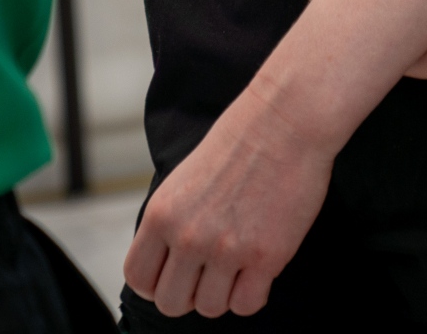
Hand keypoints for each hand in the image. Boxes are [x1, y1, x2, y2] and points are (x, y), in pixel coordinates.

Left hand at [124, 90, 337, 317]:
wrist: (287, 119)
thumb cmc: (241, 140)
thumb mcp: (185, 178)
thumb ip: (173, 221)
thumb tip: (173, 261)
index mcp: (162, 214)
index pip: (139, 277)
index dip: (157, 283)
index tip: (176, 274)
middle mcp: (188, 236)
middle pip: (171, 302)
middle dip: (190, 293)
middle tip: (210, 273)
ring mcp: (227, 249)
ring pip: (210, 308)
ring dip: (223, 293)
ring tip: (238, 266)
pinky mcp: (266, 257)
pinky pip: (247, 305)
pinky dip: (252, 294)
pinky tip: (259, 270)